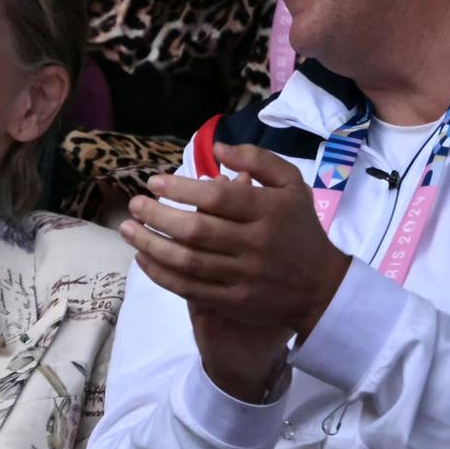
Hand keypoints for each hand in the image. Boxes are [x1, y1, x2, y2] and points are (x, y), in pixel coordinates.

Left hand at [120, 143, 350, 399]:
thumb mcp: (292, 185)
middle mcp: (255, 244)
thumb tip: (217, 148)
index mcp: (269, 211)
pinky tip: (143, 258)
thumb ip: (257, 159)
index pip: (217, 198)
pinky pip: (189, 289)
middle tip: (134, 205)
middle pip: (196, 231)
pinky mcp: (233, 301)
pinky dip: (162, 274)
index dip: (181, 189)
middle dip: (157, 216)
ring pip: (188, 262)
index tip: (154, 182)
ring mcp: (243, 276)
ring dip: (151, 245)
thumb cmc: (300, 228)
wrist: (321, 287)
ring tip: (128, 230)